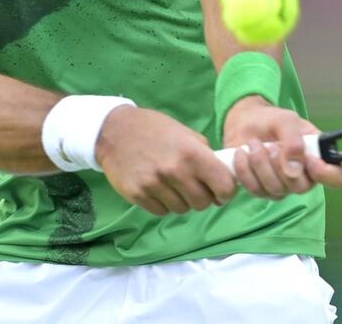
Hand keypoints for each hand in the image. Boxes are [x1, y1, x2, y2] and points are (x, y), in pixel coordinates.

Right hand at [95, 106, 236, 215]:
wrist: (114, 131)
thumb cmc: (155, 129)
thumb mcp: (186, 134)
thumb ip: (205, 155)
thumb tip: (224, 179)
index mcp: (192, 153)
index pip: (223, 186)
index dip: (226, 192)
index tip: (222, 191)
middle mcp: (175, 171)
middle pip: (203, 203)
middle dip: (203, 197)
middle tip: (194, 186)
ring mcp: (154, 185)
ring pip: (182, 209)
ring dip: (182, 201)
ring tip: (173, 185)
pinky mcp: (137, 195)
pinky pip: (162, 211)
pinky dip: (164, 204)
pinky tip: (158, 188)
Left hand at [222, 96, 341, 199]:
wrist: (244, 123)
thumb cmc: (271, 120)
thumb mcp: (285, 121)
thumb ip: (293, 141)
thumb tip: (294, 169)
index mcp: (318, 156)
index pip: (337, 177)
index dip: (326, 174)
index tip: (308, 160)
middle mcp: (304, 175)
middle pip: (301, 187)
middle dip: (280, 164)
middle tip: (271, 144)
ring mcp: (284, 186)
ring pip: (276, 189)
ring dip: (260, 164)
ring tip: (253, 144)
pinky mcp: (263, 190)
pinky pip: (256, 190)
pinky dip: (245, 170)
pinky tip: (242, 154)